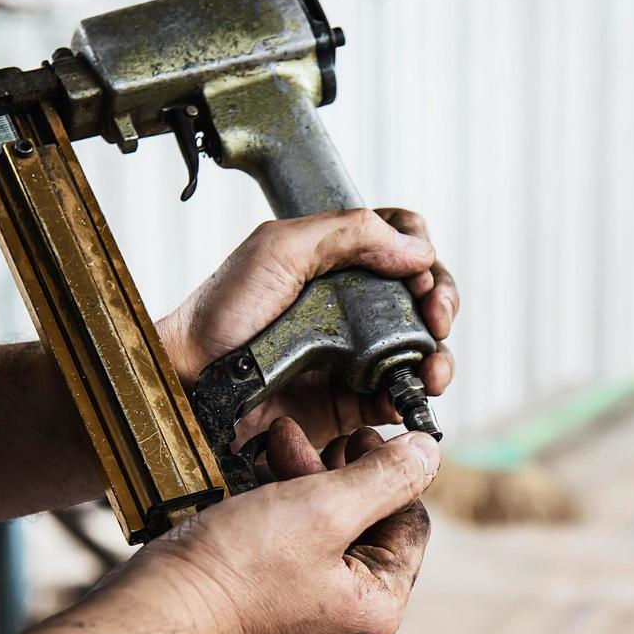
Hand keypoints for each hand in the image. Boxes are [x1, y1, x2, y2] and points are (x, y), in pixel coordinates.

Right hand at [105, 417, 438, 633]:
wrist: (152, 616)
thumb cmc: (234, 569)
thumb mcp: (323, 507)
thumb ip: (385, 478)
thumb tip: (429, 454)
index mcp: (377, 613)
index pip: (409, 524)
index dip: (387, 472)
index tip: (356, 434)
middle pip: (366, 533)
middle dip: (336, 474)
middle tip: (309, 437)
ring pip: (326, 543)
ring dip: (305, 487)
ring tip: (276, 446)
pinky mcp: (267, 627)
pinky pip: (292, 562)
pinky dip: (280, 519)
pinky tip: (257, 482)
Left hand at [157, 208, 458, 447]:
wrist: (191, 382)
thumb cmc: (219, 314)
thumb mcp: (279, 250)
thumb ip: (348, 233)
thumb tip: (415, 251)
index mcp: (337, 260)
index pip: (401, 244)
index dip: (422, 258)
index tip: (420, 281)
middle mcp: (352, 304)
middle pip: (422, 296)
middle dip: (441, 306)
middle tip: (437, 321)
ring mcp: (355, 353)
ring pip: (420, 349)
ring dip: (438, 357)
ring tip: (433, 372)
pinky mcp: (349, 400)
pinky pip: (398, 396)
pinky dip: (414, 397)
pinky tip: (411, 396)